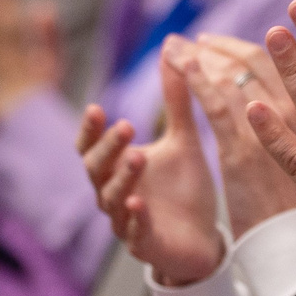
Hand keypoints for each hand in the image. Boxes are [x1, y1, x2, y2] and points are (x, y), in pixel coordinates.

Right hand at [77, 43, 224, 285]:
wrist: (206, 240)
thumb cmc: (185, 189)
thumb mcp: (183, 140)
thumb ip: (176, 101)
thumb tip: (173, 50)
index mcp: (116, 168)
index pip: (91, 146)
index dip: (90, 130)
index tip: (97, 108)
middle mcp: (113, 193)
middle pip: (95, 170)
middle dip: (108, 148)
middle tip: (127, 126)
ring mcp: (125, 221)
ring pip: (112, 200)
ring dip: (122, 177)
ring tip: (138, 156)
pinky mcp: (144, 245)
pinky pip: (133, 232)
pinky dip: (136, 217)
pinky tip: (140, 203)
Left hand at [179, 34, 295, 235]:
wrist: (284, 238)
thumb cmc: (293, 193)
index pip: (277, 59)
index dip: (239, 45)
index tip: (212, 40)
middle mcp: (293, 111)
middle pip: (253, 61)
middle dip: (217, 45)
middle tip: (190, 39)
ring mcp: (268, 129)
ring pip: (230, 77)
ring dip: (197, 57)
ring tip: (172, 49)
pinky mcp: (240, 150)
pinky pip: (216, 104)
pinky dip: (197, 80)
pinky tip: (180, 66)